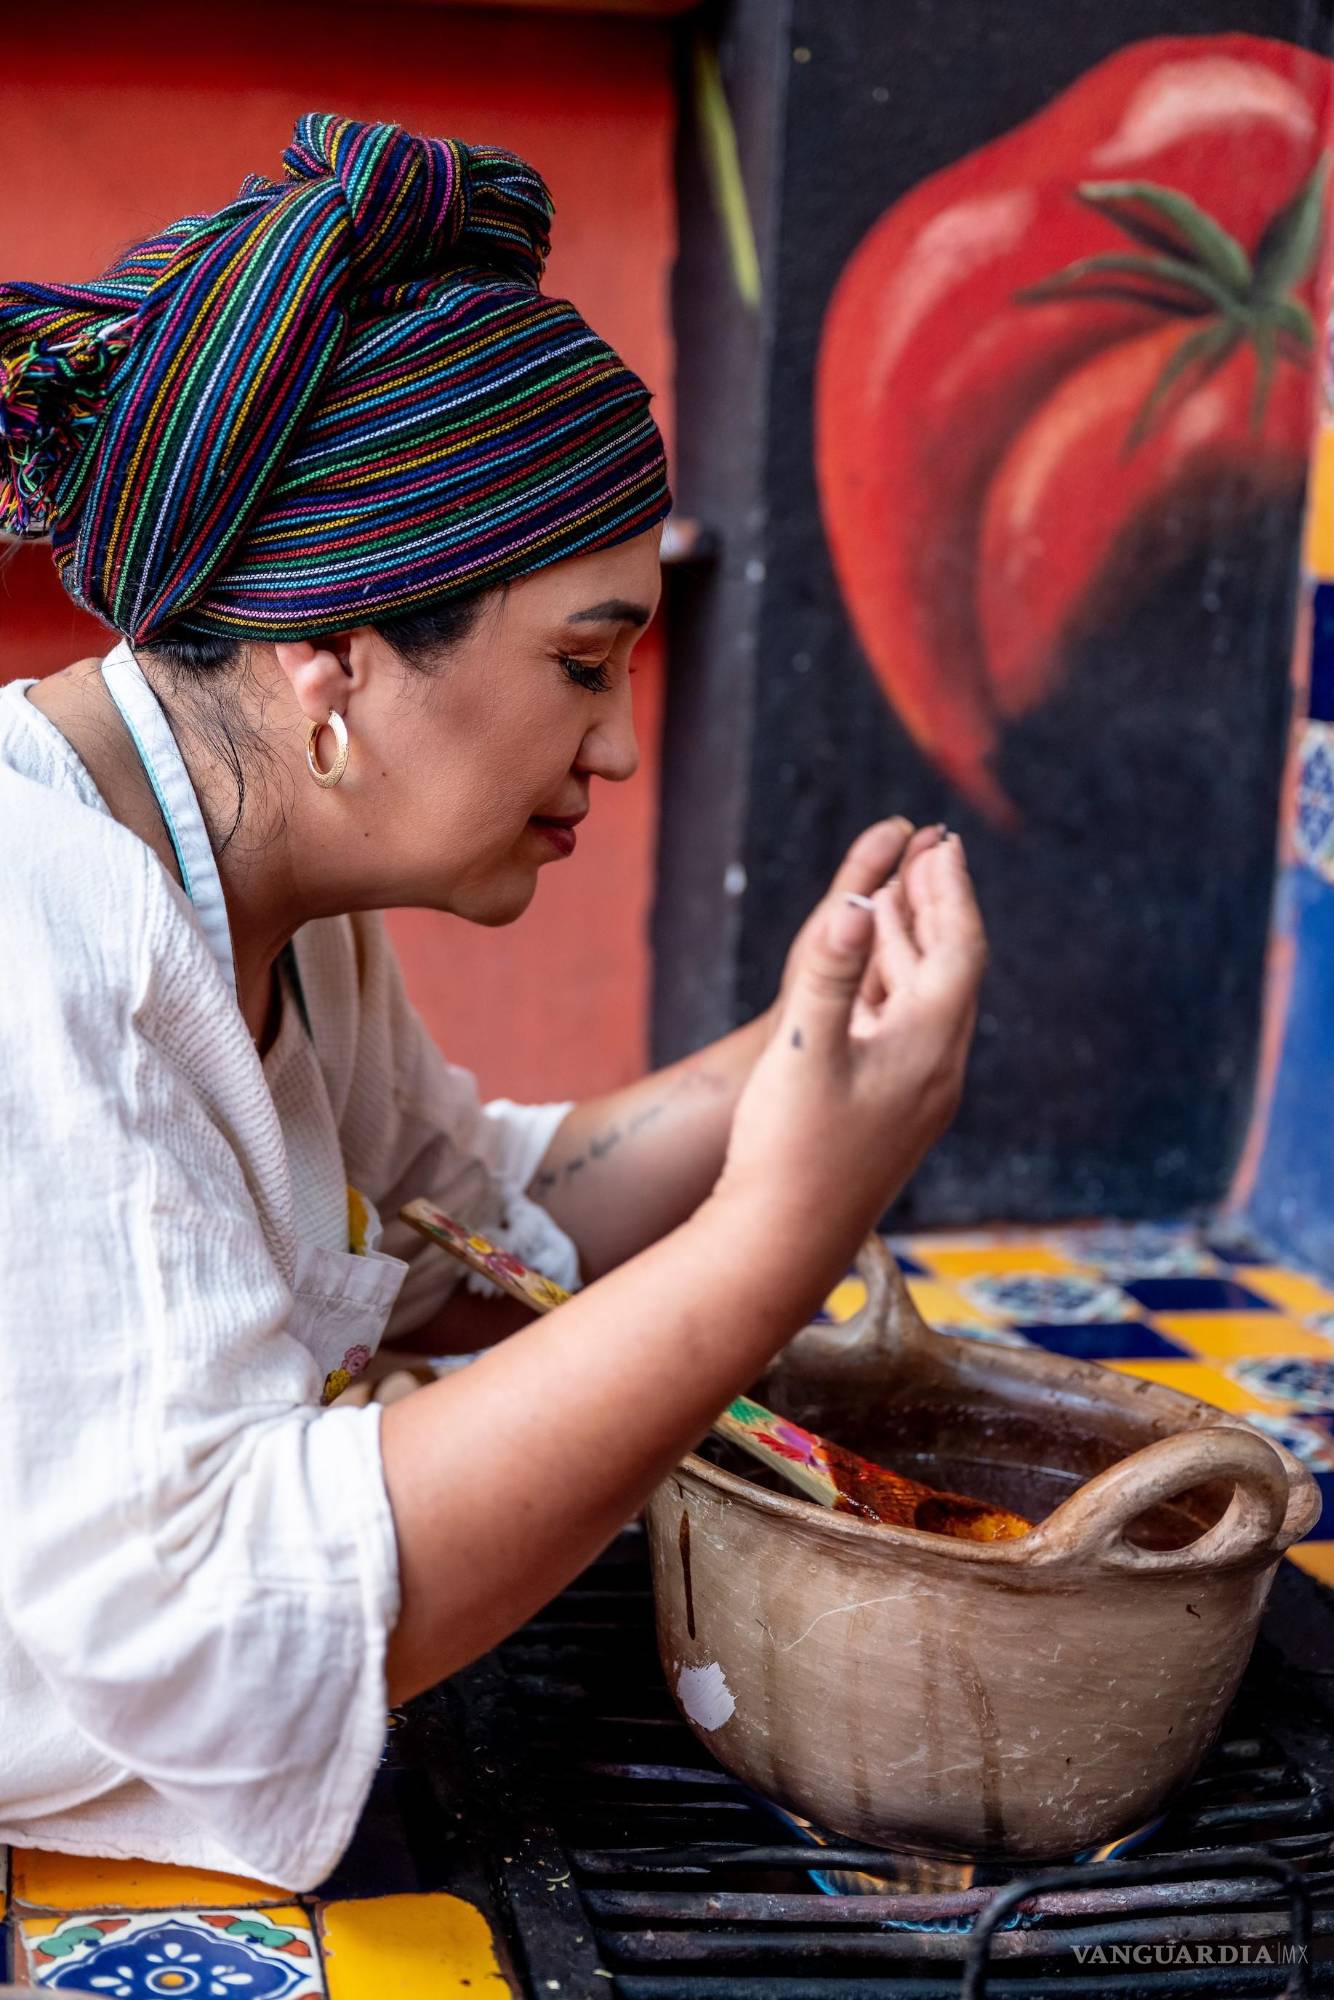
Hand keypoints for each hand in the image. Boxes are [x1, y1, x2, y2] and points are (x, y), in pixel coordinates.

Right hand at [713, 833, 985, 1308]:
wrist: (780, 1246)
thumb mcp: (804, 1049)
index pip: (959, 950)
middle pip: (951, 971)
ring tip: (893, 902)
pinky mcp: (891, 1118)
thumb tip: (856, 902)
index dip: (951, 893)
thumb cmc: (788, 1150)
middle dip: (938, 910)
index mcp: (928, 1047)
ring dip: (911, 948)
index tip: (943, 845)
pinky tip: (866, 986)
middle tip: (930, 856)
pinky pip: (906, 1034)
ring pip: (926, 1004)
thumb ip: (831, 972)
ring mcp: (917, 1098)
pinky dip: (891, 990)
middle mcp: (937, 1071)